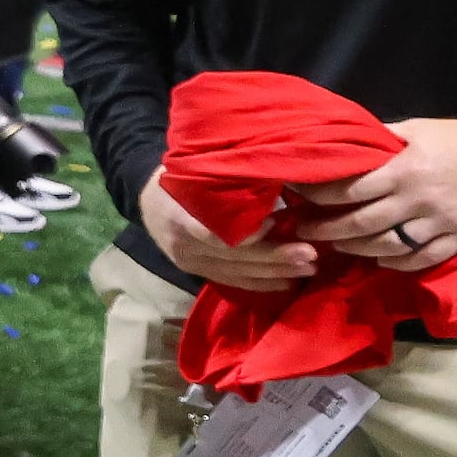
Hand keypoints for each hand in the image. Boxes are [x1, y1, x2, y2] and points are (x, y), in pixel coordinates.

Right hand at [137, 174, 316, 291]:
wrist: (145, 197)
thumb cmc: (179, 176)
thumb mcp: (195, 172)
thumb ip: (226, 186)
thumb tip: (276, 189)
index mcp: (179, 216)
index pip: (216, 234)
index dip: (248, 234)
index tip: (277, 223)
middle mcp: (183, 246)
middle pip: (234, 257)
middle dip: (276, 257)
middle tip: (311, 254)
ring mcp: (189, 262)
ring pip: (237, 273)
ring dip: (275, 273)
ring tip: (308, 269)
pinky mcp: (196, 272)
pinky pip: (231, 282)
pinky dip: (260, 284)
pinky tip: (285, 283)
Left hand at [291, 117, 456, 272]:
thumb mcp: (419, 128)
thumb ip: (382, 138)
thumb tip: (347, 142)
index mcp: (405, 169)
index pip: (350, 189)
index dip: (319, 195)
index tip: (297, 196)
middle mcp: (418, 200)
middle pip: (361, 223)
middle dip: (326, 229)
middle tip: (302, 229)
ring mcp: (440, 222)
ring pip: (387, 246)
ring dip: (356, 249)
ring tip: (336, 245)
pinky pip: (421, 259)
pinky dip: (396, 264)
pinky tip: (378, 260)